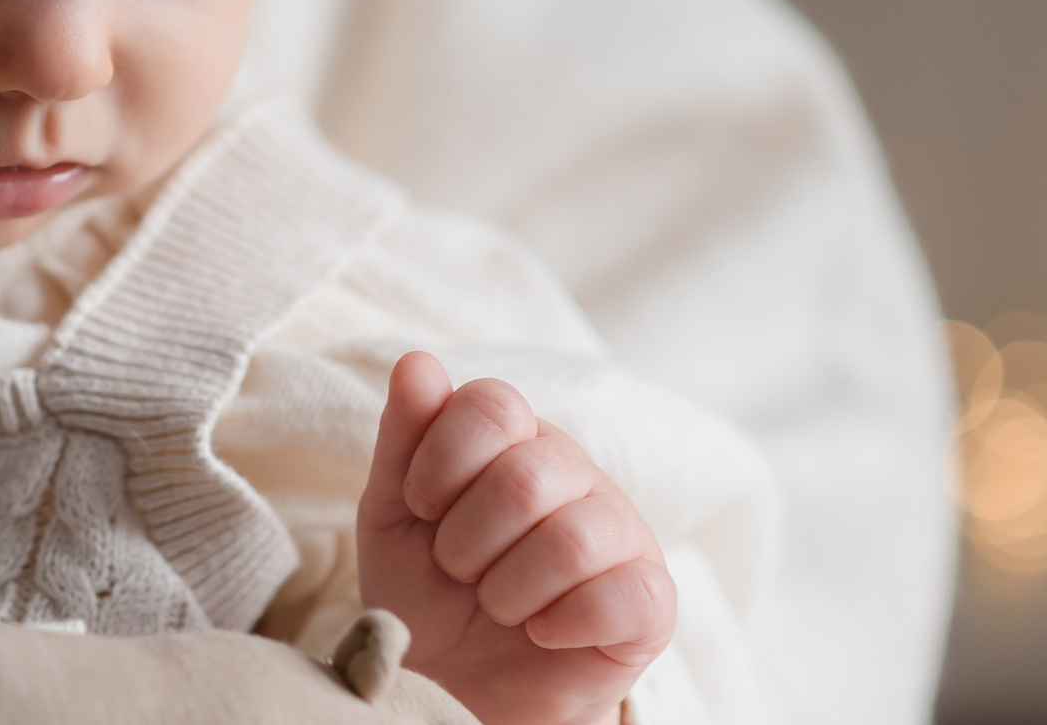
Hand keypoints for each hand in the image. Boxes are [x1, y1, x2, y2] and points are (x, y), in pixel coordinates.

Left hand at [356, 353, 673, 724]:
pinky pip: (624, 595)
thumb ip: (404, 435)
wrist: (460, 684)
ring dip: (508, 590)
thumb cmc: (428, 588)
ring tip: (498, 605)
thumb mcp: (394, 511)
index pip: (491, 405)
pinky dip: (562, 623)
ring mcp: (622, 532)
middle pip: (526, 477)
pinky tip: (542, 631)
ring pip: (572, 540)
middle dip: (467, 541)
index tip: (423, 507)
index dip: (440, 462)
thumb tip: (416, 363)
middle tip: (459, 569)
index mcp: (516, 436)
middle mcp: (576, 471)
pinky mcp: (652, 600)